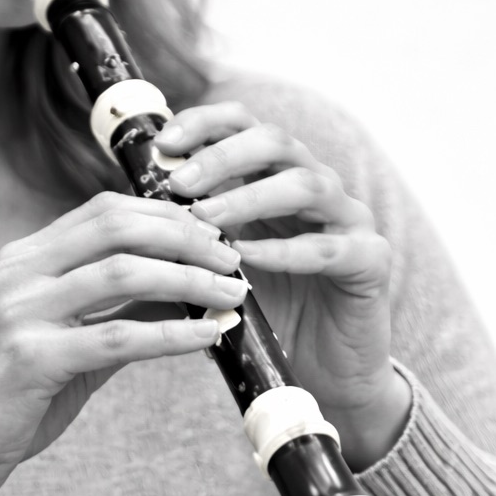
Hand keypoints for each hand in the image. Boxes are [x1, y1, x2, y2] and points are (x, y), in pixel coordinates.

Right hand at [0, 192, 246, 495]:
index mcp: (23, 259)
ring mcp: (21, 312)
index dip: (166, 216)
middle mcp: (19, 272)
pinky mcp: (29, 359)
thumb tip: (187, 294)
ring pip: (124, 273)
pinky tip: (209, 336)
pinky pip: (119, 337)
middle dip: (187, 238)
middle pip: (119, 226)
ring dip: (190, 280)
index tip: (211, 236)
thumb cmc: (4, 395)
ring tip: (232, 295)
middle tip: (232, 260)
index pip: (106, 210)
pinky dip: (174, 334)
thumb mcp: (62, 339)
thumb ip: (117, 312)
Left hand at [155, 102, 410, 470]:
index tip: (163, 144)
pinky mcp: (371, 261)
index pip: (244, 125)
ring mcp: (348, 221)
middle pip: (275, 142)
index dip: (204, 124)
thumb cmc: (266, 311)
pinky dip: (286, 251)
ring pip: (306, 184)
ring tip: (205, 220)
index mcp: (276, 178)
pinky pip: (330, 248)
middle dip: (221, 157)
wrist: (323, 371)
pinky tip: (247, 259)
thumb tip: (124, 212)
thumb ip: (187, 235)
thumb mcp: (217, 265)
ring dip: (249, 198)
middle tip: (178, 184)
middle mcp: (316, 188)